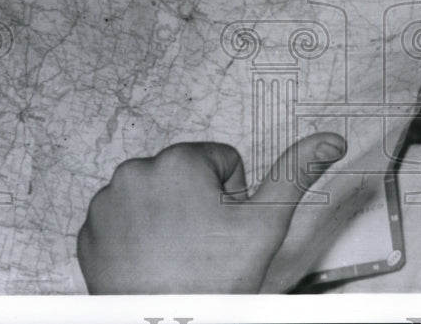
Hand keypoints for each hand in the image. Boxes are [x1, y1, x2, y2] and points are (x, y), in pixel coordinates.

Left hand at [76, 133, 346, 293]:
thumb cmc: (214, 279)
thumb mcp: (266, 223)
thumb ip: (296, 172)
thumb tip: (331, 140)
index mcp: (179, 161)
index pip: (220, 161)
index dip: (231, 196)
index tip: (222, 227)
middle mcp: (136, 172)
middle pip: (185, 175)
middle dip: (198, 203)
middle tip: (202, 245)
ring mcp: (107, 203)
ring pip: (155, 195)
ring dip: (167, 216)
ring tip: (176, 254)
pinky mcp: (89, 231)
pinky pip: (124, 218)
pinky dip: (137, 235)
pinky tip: (151, 261)